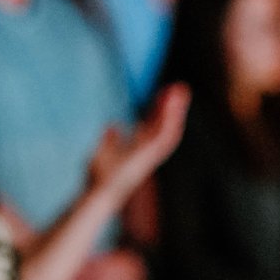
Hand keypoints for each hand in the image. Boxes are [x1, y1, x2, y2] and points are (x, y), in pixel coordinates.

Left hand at [86, 84, 189, 202]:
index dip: (161, 111)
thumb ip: (110, 140)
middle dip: (173, 108)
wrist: (100, 191)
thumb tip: (112, 125)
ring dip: (175, 110)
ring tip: (179, 91)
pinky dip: (170, 118)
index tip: (164, 93)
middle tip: (180, 88)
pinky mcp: (151, 154)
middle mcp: (149, 152)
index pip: (154, 127)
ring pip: (169, 129)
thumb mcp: (103, 152)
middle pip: (166, 126)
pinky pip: (165, 134)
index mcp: (140, 150)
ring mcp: (151, 154)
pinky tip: (172, 103)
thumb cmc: (100, 177)